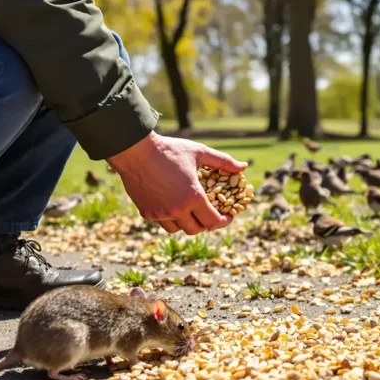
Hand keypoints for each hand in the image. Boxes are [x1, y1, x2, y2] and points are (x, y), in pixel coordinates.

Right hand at [107, 132, 246, 234]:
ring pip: (179, 229)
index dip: (223, 221)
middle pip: (196, 229)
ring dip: (187, 223)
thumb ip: (223, 161)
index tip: (227, 217)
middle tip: (209, 214)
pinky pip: (163, 222)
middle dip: (205, 224)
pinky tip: (173, 206)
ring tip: (190, 211)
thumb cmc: (170, 150)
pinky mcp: (147, 213)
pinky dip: (170, 218)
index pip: (213, 221)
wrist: (135, 151)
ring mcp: (161, 213)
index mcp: (194, 197)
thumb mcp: (199, 152)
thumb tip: (243, 166)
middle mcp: (178, 209)